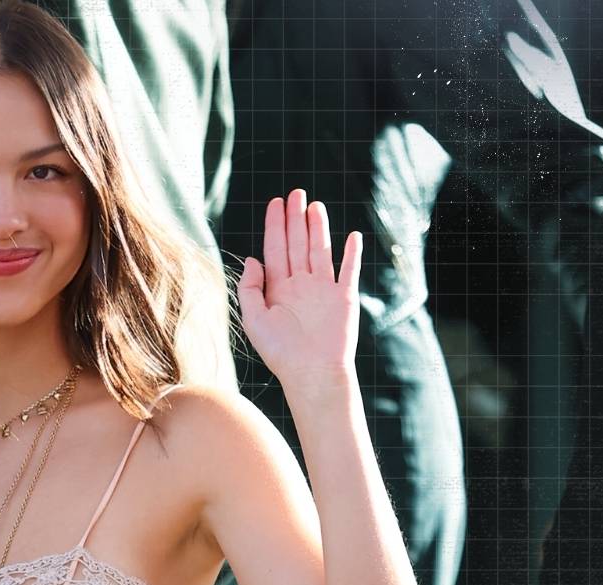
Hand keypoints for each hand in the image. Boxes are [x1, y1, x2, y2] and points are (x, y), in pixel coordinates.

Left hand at [236, 189, 362, 388]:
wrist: (311, 373)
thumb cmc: (280, 352)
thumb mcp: (254, 319)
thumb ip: (250, 287)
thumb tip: (252, 258)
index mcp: (278, 288)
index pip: (275, 249)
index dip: (275, 225)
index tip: (275, 203)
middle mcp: (300, 285)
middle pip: (297, 244)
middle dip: (295, 218)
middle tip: (295, 193)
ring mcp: (323, 290)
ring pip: (320, 250)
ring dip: (318, 228)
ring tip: (314, 206)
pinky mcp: (343, 298)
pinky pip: (349, 271)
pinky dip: (351, 254)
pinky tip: (352, 236)